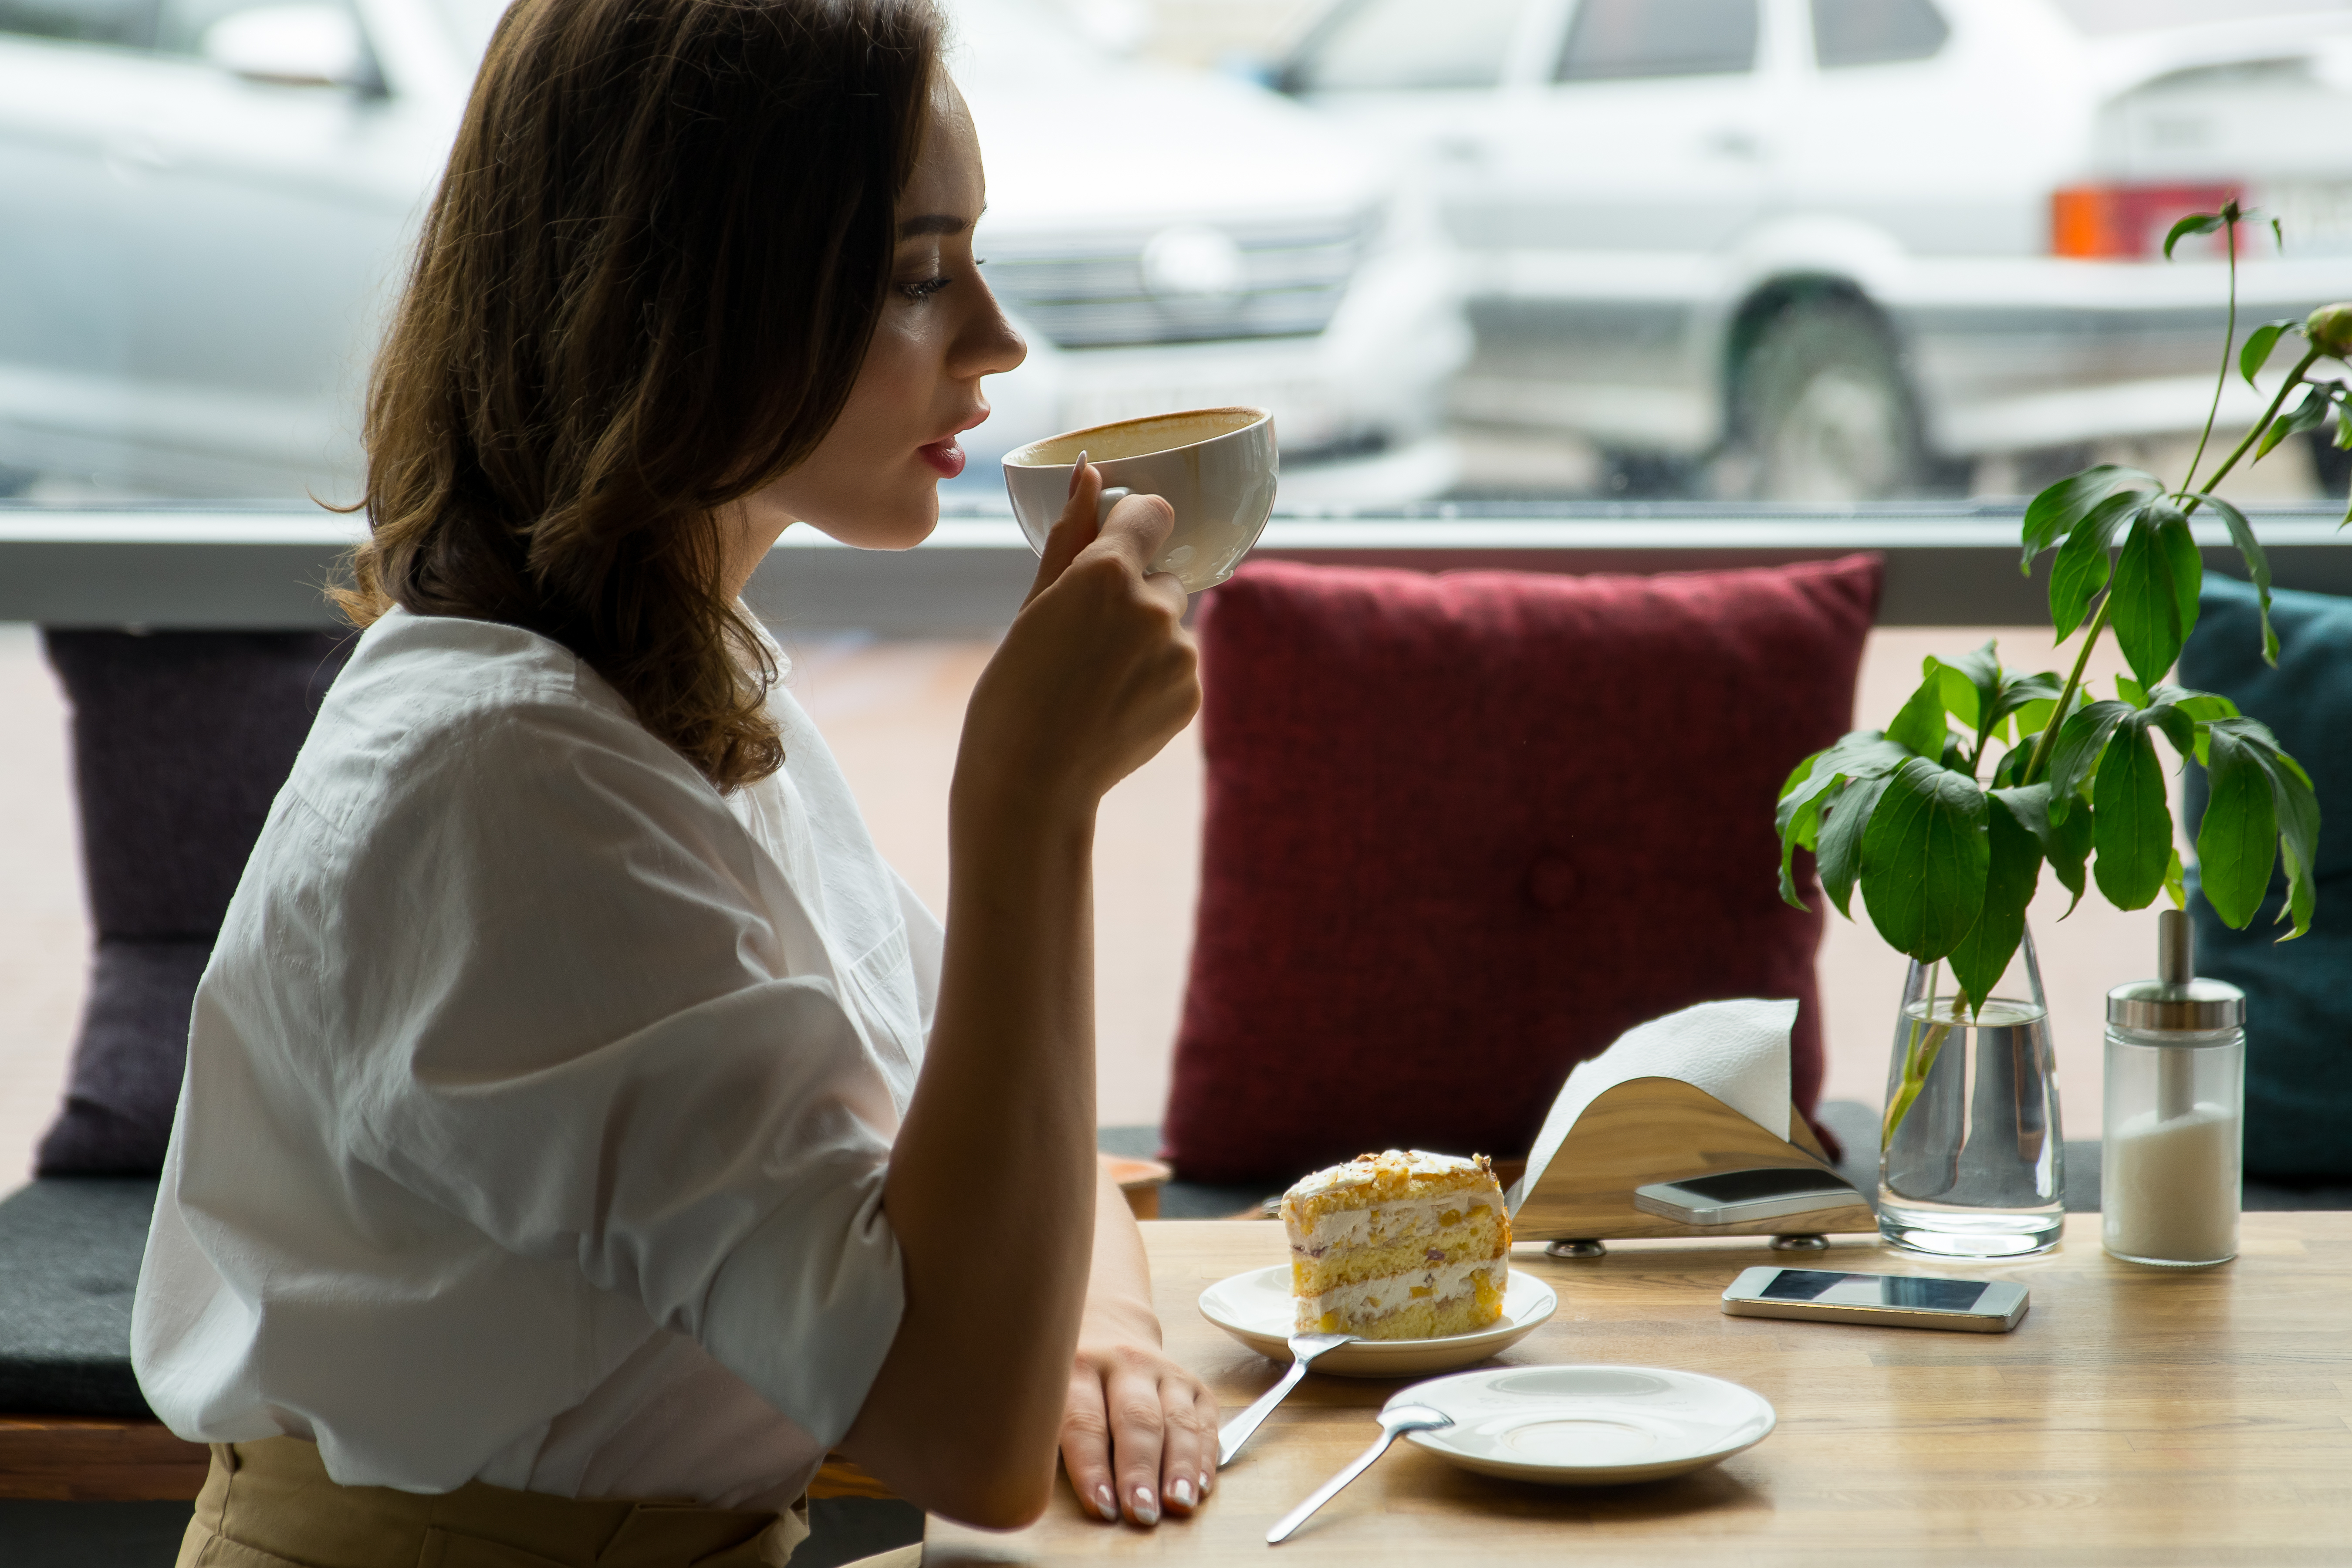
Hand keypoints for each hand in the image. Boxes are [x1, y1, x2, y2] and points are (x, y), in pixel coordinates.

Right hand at [956, 459, 1198, 818]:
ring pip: (1169, 626)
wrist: (1031, 782)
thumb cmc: (1014, 691)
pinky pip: (1177, 666)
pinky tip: (1112, 705)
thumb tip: (1088, 473)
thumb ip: (1069, 538)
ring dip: (1142, 641)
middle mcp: (1155, 607)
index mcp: (1108, 573)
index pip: (1152, 513)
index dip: (1135, 526)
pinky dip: (1152, 678)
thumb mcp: (1032, 606)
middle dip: (1133, 598)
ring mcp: (1179, 654)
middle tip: (1084, 642)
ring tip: (1094, 681)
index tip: (1118, 544)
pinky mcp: (1191, 693)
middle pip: (1161, 578)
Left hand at [1060, 1313, 1218, 1526]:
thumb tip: (1039, 1493)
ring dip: (1181, 1466)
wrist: (1107, 1324)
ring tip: (1179, 1503)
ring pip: (1177, 1420)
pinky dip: (1205, 1456)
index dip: (1093, 1468)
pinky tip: (1201, 1487)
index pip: (1085, 1423)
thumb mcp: (1049, 1395)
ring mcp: (1163, 1370)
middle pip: (1136, 1419)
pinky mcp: (1192, 1383)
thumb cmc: (1069, 1379)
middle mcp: (1123, 1363)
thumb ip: (1047, 1434)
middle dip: (1140, 1470)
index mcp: (1077, 1367)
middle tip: (1142, 1513)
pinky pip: (1205, 1421)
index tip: (1101, 1509)